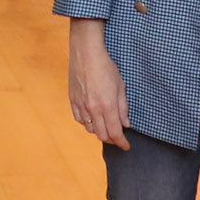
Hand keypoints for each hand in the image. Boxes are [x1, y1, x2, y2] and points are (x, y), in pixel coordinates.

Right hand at [66, 21, 129, 148]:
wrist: (86, 53)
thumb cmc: (106, 67)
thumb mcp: (120, 86)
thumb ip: (123, 108)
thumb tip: (126, 124)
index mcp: (107, 106)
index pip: (115, 133)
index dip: (122, 143)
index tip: (127, 146)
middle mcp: (93, 109)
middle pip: (102, 135)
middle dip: (112, 140)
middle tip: (118, 138)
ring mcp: (81, 106)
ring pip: (90, 129)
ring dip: (99, 131)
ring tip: (106, 127)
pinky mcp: (72, 101)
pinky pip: (80, 120)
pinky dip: (87, 123)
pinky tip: (92, 118)